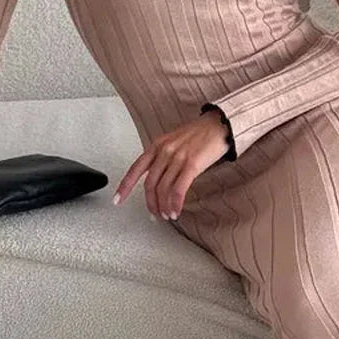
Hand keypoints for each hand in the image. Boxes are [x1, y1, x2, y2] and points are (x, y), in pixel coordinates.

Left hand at [113, 110, 228, 218]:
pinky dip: (175, 204)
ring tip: (167, 215)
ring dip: (164, 206)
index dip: (125, 186)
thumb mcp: (174, 141)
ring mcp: (178, 157)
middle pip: (150, 184)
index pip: (136, 168)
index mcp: (157, 145)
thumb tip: (157, 178)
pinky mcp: (192, 164)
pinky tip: (176, 210)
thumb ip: (163, 157)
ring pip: (163, 189)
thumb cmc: (200, 134)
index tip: (118, 199)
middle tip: (154, 214)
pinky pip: (178, 190)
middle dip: (151, 203)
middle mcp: (164, 151)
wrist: (220, 124)